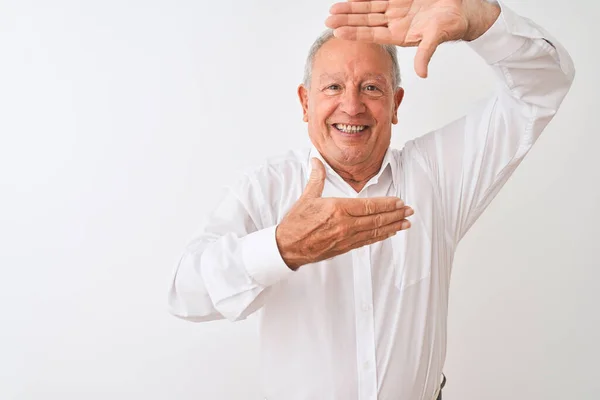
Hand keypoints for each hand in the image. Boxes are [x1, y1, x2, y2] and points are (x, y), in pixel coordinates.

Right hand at [275, 158, 413, 269]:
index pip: (369, 205)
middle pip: (376, 219)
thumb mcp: (307, 196)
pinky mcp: (344, 247)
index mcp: (338, 208)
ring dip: (392, 227)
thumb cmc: (296, 222)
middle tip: (409, 211)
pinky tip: (389, 234)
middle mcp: (345, 224)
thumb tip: (317, 160)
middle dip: (395, 215)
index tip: (399, 202)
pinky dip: (380, 237)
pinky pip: (367, 241)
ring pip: (374, 231)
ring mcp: (346, 238)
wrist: (288, 246)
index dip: (387, 204)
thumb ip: (317, 177)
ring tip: (405, 223)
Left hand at [325, 0, 500, 77]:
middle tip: (327, 19)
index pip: (372, 33)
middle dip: (347, 20)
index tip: (338, 31)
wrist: (463, 11)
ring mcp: (397, 10)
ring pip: (369, 8)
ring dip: (352, 9)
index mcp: (400, 34)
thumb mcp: (437, 37)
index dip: (355, 32)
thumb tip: (422, 74)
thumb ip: (426, 54)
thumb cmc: (452, 24)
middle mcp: (395, 23)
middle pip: (366, 21)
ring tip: (333, 8)